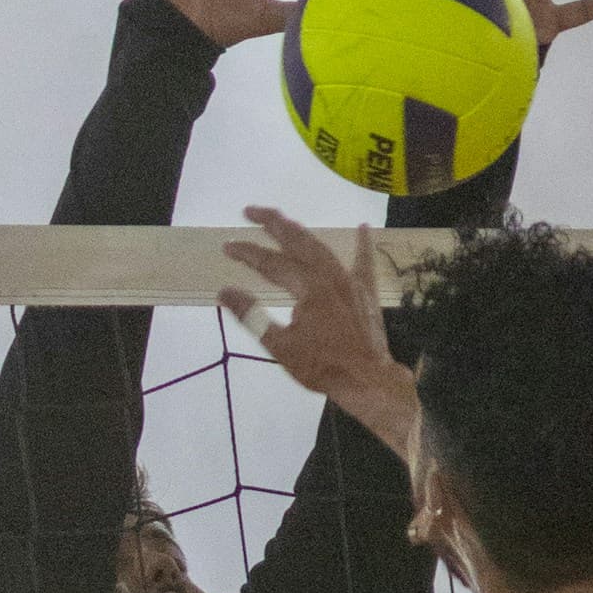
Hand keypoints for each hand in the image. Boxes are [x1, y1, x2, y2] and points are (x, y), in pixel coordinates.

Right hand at [219, 206, 418, 457]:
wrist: (368, 381)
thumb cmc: (322, 367)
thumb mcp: (280, 346)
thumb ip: (251, 316)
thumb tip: (224, 292)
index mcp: (308, 288)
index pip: (271, 263)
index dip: (247, 253)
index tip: (227, 246)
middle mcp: (330, 276)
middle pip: (297, 241)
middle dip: (272, 224)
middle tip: (250, 211)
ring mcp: (351, 282)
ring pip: (323, 247)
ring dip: (301, 232)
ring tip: (283, 222)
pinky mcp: (367, 292)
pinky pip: (365, 261)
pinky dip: (363, 243)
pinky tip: (363, 227)